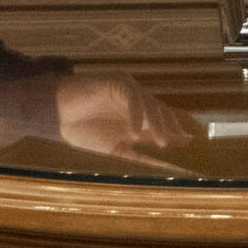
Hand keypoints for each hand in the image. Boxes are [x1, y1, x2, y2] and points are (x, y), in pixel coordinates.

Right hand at [52, 75, 197, 162]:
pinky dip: (136, 114)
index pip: (162, 117)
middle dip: (172, 127)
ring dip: (157, 124)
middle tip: (182, 142)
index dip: (177, 128)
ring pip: (150, 104)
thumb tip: (162, 165)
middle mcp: (135, 100)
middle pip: (160, 110)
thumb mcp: (115, 148)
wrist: (56, 116)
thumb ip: (138, 153)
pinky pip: (133, 97)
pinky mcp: (116, 83)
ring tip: (161, 142)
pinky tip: (135, 131)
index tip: (190, 142)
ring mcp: (126, 90)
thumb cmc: (83, 131)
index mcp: (136, 114)